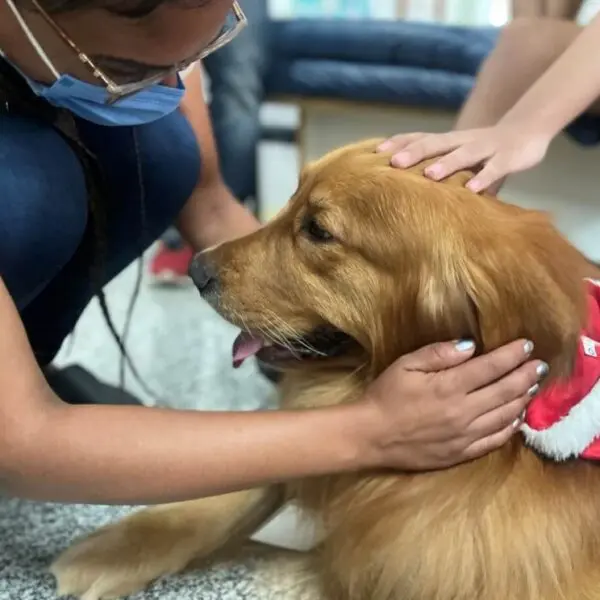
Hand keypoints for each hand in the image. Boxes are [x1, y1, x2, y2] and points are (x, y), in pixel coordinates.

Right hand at [359, 339, 546, 469]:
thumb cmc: (385, 396)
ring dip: (523, 399)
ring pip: (505, 416)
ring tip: (532, 386)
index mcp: (449, 386)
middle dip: (526, 375)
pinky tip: (517, 418)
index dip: (512, 354)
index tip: (526, 344)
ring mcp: (465, 435)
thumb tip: (470, 346)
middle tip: (539, 365)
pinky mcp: (461, 453)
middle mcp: (463, 411)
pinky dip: (510, 428)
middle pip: (505, 390)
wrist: (371, 436)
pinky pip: (495, 440)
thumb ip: (438, 353)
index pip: (491, 366)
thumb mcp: (405, 364)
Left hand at [377, 125, 551, 193]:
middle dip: (414, 152)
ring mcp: (485, 147)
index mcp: (448, 141)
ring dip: (446, 164)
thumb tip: (404, 191)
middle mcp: (462, 141)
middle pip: (435, 143)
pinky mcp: (508, 157)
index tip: (374, 152)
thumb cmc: (484, 150)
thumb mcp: (458, 158)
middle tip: (393, 163)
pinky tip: (472, 189)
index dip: (398, 143)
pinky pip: (495, 169)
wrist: (528, 129)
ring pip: (463, 154)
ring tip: (428, 174)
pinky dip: (484, 178)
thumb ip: (438, 171)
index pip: (419, 137)